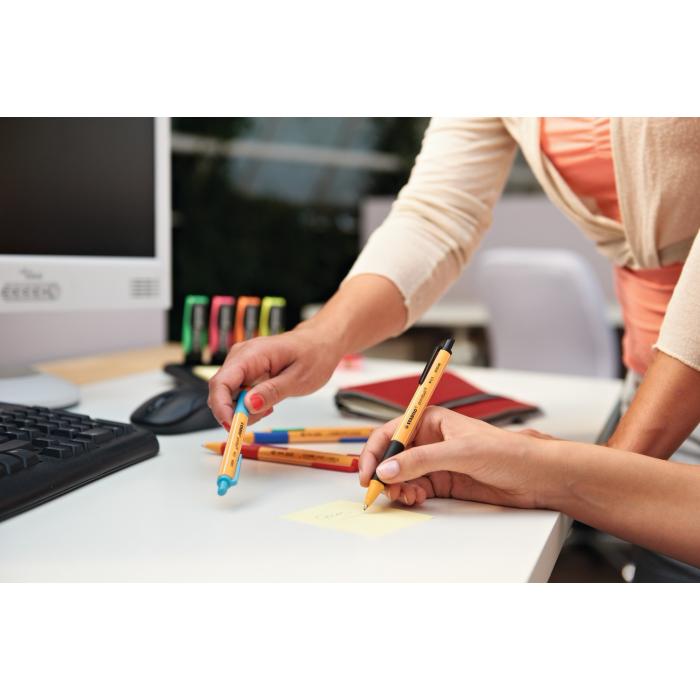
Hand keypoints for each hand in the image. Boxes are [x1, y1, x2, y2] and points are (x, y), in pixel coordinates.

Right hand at [208, 323, 343, 426]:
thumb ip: (272, 392)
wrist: (319, 343)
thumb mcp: (298, 379)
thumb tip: (248, 406)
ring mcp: (241, 362)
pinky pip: (237, 391)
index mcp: (253, 354)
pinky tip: (267, 401)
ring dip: (243, 408)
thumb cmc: (313, 356)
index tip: (233, 426)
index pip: (221, 382)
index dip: (221, 407)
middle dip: (235, 411)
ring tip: (270, 406)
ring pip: (228, 394)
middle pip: (221, 390)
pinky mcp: (245, 369)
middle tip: (262, 416)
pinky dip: (248, 403)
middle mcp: (241, 355)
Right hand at [358, 407, 553, 508]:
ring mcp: (435, 462)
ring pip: (401, 475)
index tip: (368, 470)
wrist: (536, 477)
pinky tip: (414, 499)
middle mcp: (430, 440)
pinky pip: (415, 488)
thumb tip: (390, 468)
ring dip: (397, 487)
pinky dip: (409, 495)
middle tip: (382, 489)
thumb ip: (422, 460)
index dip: (376, 450)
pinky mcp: (443, 482)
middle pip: (393, 455)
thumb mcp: (461, 451)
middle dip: (384, 472)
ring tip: (404, 496)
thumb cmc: (508, 452)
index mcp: (432, 420)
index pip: (392, 432)